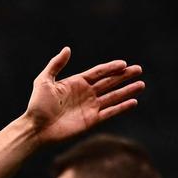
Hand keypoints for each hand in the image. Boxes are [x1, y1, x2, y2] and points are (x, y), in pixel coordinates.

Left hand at [24, 47, 143, 143]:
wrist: (36, 128)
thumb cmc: (37, 105)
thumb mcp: (43, 81)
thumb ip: (55, 65)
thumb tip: (67, 49)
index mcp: (76, 83)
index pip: (98, 72)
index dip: (111, 68)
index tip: (124, 64)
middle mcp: (85, 93)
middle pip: (109, 82)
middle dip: (124, 76)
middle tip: (139, 69)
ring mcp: (89, 107)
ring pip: (113, 96)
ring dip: (127, 90)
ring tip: (141, 84)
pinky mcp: (91, 120)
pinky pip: (110, 112)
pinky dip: (122, 107)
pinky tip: (133, 101)